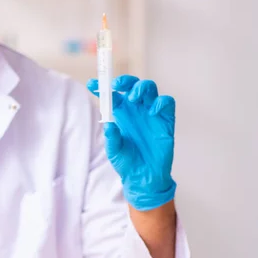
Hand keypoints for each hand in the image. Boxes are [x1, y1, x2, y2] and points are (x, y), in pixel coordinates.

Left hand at [87, 75, 176, 210]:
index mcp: (120, 113)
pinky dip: (160, 102)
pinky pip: (167, 102)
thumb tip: (108, 125)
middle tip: (116, 85)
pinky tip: (152, 112)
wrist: (145, 176)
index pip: (111, 94)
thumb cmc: (126, 162)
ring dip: (141, 88)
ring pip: (149, 88)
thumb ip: (112, 137)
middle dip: (125, 81)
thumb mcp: (114, 150)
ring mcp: (151, 113)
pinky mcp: (166, 120)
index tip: (90, 84)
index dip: (101, 86)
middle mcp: (135, 109)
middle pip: (132, 85)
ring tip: (133, 98)